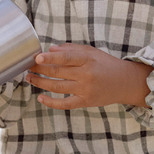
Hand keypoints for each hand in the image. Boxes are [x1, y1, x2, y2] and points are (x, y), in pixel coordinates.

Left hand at [26, 44, 152, 109]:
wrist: (125, 82)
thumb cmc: (106, 64)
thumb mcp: (91, 52)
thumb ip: (71, 49)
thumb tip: (50, 49)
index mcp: (88, 59)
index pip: (66, 57)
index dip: (50, 58)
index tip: (37, 57)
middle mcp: (86, 74)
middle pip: (58, 72)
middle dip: (40, 69)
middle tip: (28, 66)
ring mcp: (86, 90)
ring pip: (58, 87)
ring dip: (40, 83)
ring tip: (30, 78)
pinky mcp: (86, 102)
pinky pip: (65, 104)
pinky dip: (51, 102)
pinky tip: (40, 98)